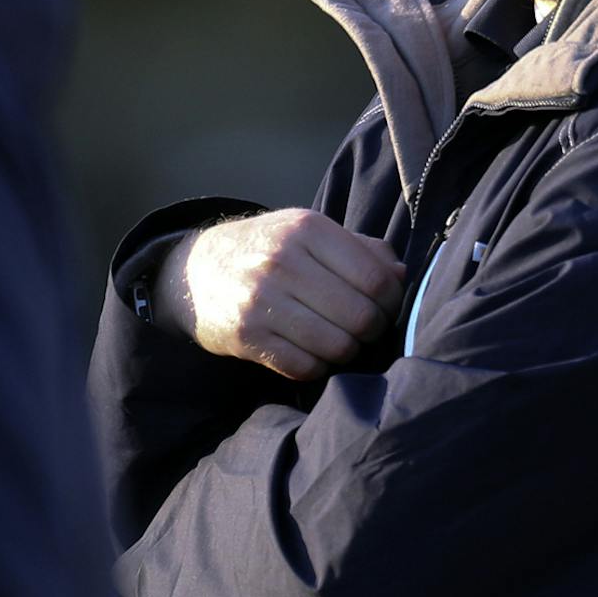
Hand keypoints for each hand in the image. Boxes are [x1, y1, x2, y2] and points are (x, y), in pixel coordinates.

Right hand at [160, 209, 404, 379]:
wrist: (196, 271)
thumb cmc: (267, 251)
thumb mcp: (309, 232)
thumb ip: (361, 249)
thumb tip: (401, 277)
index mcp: (307, 228)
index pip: (377, 279)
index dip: (392, 302)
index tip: (384, 308)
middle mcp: (283, 261)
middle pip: (362, 317)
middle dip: (371, 330)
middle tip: (361, 328)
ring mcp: (261, 300)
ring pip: (337, 346)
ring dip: (345, 351)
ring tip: (336, 339)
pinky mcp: (246, 336)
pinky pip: (304, 368)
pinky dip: (316, 366)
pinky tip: (309, 351)